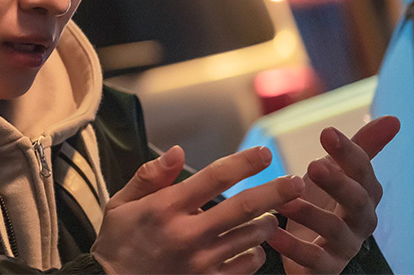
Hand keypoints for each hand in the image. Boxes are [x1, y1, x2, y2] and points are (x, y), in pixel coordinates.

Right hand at [92, 145, 305, 273]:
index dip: (243, 163)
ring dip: (268, 222)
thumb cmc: (117, 243)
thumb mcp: (120, 203)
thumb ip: (150, 176)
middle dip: (275, 191)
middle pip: (244, 207)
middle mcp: (187, 233)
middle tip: (296, 181)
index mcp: (165, 207)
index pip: (214, 178)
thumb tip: (178, 151)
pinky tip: (253, 245)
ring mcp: (200, 261)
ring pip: (251, 237)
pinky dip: (256, 253)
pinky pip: (245, 266)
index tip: (264, 152)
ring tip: (272, 214)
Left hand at [267, 116, 399, 274]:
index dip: (348, 152)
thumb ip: (360, 148)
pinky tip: (271, 233)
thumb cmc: (324, 203)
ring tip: (285, 202)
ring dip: (310, 214)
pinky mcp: (324, 266)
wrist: (307, 246)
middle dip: (338, 183)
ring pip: (334, 230)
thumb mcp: (337, 172)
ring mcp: (344, 245)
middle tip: (314, 165)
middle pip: (356, 201)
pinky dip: (291, 247)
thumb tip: (393, 120)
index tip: (327, 132)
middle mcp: (359, 221)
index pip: (363, 171)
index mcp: (364, 194)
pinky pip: (312, 259)